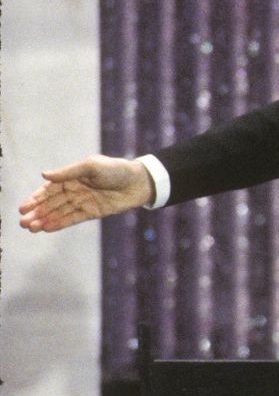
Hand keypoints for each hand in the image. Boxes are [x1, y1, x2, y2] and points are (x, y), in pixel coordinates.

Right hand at [19, 155, 155, 232]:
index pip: (49, 190)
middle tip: (22, 222)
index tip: (23, 208)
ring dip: (45, 220)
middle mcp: (74, 190)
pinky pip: (72, 219)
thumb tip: (44, 175)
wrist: (138, 182)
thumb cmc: (115, 169)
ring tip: (30, 228)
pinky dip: (59, 224)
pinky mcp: (91, 212)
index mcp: (71, 177)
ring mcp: (82, 202)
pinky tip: (46, 228)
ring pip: (59, 212)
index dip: (35, 198)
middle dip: (36, 212)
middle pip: (51, 203)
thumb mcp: (90, 166)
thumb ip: (68, 172)